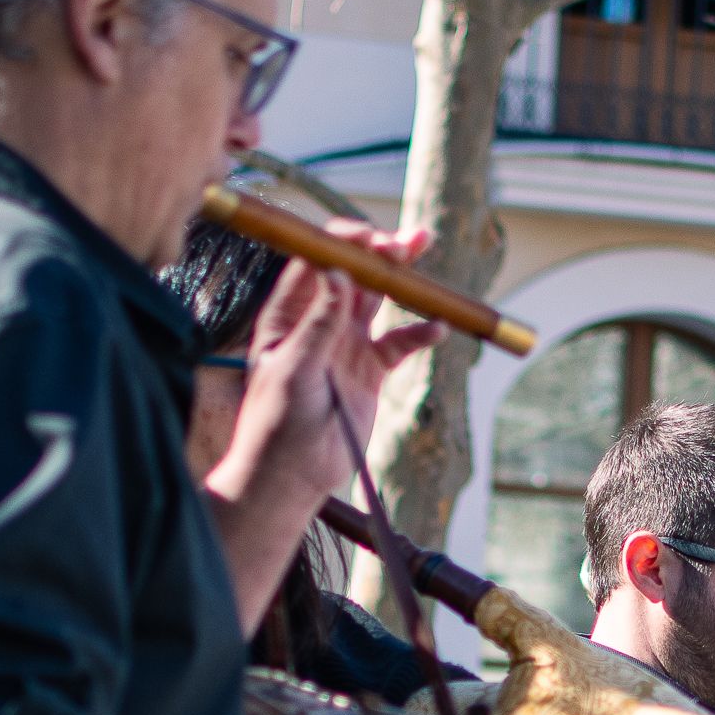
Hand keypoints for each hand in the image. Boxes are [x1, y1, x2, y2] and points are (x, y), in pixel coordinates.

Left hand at [211, 221, 445, 508]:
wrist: (291, 476)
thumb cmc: (276, 423)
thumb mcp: (294, 370)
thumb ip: (318, 323)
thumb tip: (338, 273)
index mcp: (289, 314)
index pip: (317, 262)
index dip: (345, 243)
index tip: (372, 239)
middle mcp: (318, 321)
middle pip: (354, 273)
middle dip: (381, 252)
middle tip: (411, 241)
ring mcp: (345, 344)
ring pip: (379, 300)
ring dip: (403, 280)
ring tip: (425, 256)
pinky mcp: (370, 371)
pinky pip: (399, 343)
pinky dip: (419, 333)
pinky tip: (438, 328)